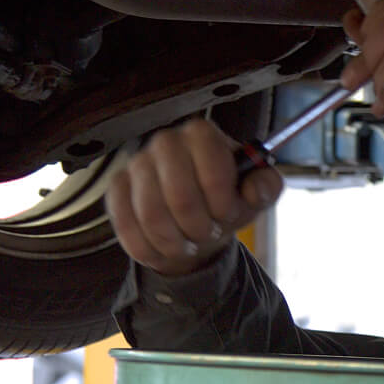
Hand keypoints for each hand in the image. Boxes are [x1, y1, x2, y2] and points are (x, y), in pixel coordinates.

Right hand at [106, 118, 282, 274]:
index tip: (227, 215)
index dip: (222, 203)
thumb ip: (267, 186)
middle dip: (198, 227)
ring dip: (174, 241)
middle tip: (207, 234)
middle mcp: (166, 142)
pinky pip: (126, 226)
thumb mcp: (256, 195)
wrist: (193, 221)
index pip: (213, 170)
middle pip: (180, 196)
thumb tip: (255, 188)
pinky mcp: (116, 189)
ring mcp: (137, 164)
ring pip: (151, 215)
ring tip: (187, 243)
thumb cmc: (224, 202)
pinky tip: (163, 248)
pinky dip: (148, 248)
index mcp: (202, 135)